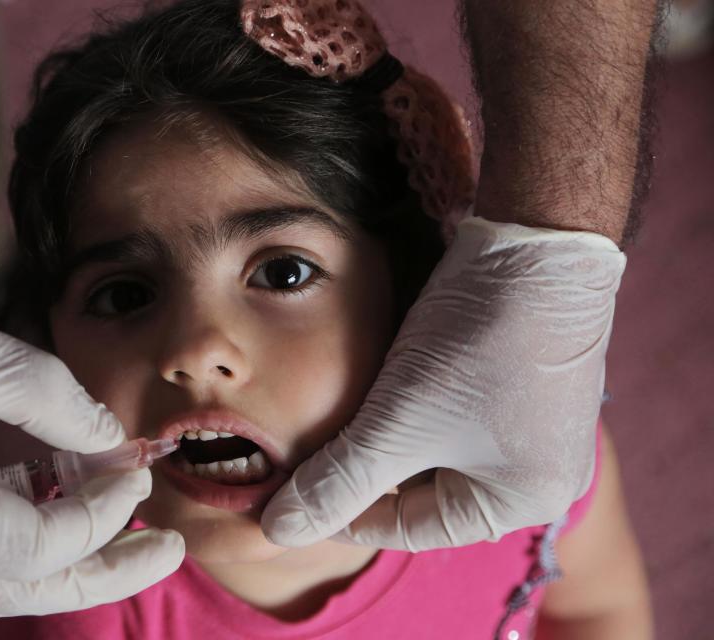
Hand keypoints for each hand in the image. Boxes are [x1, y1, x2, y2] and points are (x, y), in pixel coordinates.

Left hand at [261, 216, 625, 550]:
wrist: (537, 241)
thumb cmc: (478, 340)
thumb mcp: (398, 423)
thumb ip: (336, 482)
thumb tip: (280, 532)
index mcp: (521, 502)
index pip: (409, 526)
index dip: (340, 513)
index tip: (286, 498)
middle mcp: (537, 474)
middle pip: (422, 490)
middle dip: (362, 471)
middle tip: (303, 453)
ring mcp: (532, 427)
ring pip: (431, 449)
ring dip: (383, 436)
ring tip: (334, 415)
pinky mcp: (520, 384)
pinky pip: (452, 416)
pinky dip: (409, 408)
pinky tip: (377, 386)